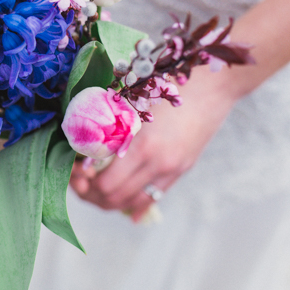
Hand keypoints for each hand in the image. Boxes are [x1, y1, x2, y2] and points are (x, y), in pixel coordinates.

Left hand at [69, 66, 237, 220]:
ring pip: (133, 202)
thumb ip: (110, 129)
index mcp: (141, 145)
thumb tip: (85, 154)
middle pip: (115, 198)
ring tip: (97, 189)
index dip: (84, 183)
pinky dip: (135, 204)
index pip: (104, 184)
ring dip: (111, 201)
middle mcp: (158, 163)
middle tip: (81, 182)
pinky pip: (154, 198)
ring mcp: (172, 169)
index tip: (75, 171)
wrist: (213, 85)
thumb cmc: (168, 82)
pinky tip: (124, 206)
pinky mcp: (182, 169)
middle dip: (92, 195)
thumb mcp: (133, 103)